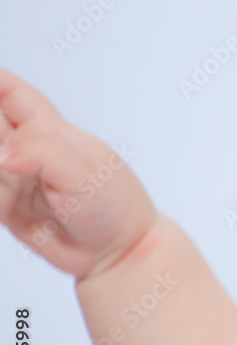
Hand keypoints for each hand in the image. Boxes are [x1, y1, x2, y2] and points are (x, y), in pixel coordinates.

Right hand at [0, 68, 157, 279]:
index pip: (9, 92)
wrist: (118, 252)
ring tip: (12, 189)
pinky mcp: (5, 205)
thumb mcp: (84, 170)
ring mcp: (13, 177)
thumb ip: (42, 153)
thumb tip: (2, 153)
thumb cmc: (115, 204)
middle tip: (5, 160)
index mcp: (49, 128)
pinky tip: (9, 203)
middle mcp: (26, 149)